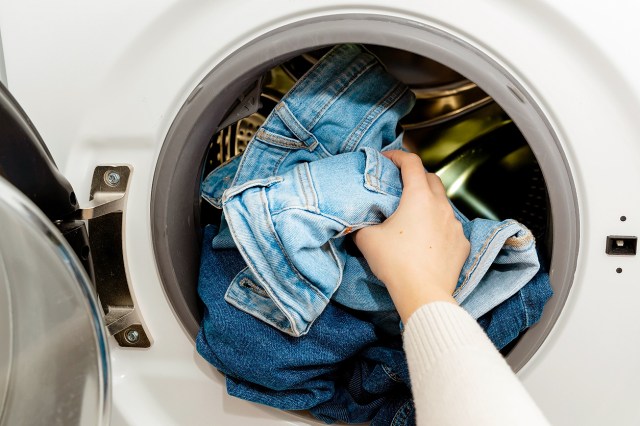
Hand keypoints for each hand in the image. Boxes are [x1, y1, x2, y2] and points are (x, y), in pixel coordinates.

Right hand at [353, 150, 469, 321]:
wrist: (423, 293)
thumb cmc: (395, 262)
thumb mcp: (367, 239)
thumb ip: (361, 224)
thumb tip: (356, 222)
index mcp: (419, 197)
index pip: (411, 163)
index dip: (398, 156)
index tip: (387, 159)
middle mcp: (441, 206)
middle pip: (431, 178)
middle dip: (416, 176)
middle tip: (400, 184)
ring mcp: (454, 225)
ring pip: (443, 203)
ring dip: (429, 202)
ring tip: (413, 214)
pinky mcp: (462, 243)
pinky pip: (450, 227)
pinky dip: (438, 225)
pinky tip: (428, 238)